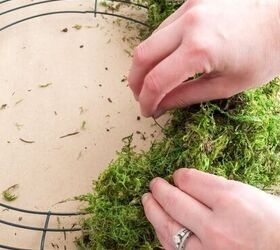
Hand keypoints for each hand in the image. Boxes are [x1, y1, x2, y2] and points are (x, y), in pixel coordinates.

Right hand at [129, 0, 279, 116]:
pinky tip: (166, 60)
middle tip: (141, 97)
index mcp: (200, 49)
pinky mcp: (192, 0)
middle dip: (135, 82)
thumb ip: (188, 96)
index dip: (147, 101)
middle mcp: (189, 23)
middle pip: (142, 56)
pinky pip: (164, 28)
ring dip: (145, 64)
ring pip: (150, 40)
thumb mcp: (228, 85)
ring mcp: (189, 7)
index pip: (156, 81)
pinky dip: (159, 49)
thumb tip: (161, 106)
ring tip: (152, 81)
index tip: (147, 111)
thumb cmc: (267, 52)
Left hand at [142, 169, 279, 249]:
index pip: (189, 180)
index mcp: (231, 201)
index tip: (178, 176)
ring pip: (168, 228)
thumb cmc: (275, 223)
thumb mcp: (250, 194)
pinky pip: (174, 249)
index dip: (180, 176)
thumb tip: (189, 183)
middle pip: (174, 202)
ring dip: (153, 211)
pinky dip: (163, 235)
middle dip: (159, 190)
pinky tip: (159, 225)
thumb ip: (217, 188)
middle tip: (154, 184)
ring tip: (147, 201)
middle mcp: (216, 226)